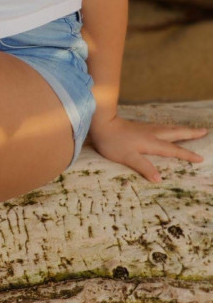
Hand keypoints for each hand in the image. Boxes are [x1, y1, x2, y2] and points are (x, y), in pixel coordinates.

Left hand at [89, 115, 207, 181]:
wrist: (101, 123)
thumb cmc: (112, 142)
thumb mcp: (127, 157)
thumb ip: (143, 167)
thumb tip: (159, 179)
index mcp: (151, 143)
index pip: (173, 150)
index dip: (187, 154)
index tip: (200, 158)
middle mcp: (152, 133)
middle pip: (175, 132)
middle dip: (190, 133)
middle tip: (205, 130)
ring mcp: (146, 128)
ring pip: (169, 127)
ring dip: (182, 128)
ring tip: (192, 129)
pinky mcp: (140, 126)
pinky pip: (162, 126)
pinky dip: (171, 127)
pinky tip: (168, 128)